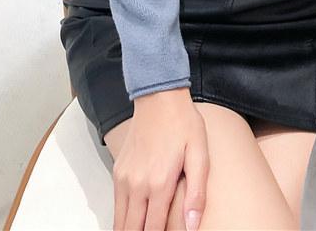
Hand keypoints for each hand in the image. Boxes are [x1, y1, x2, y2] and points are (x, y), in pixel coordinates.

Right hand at [111, 87, 209, 230]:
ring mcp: (124, 179)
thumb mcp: (199, 155)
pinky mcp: (118, 172)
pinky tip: (133, 220)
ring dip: (129, 230)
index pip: (153, 230)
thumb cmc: (183, 123)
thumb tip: (193, 226)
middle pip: (131, 230)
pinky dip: (122, 218)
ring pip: (119, 222)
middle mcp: (137, 185)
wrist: (159, 99)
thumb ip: (196, 193)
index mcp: (159, 183)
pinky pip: (116, 205)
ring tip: (142, 230)